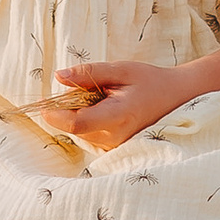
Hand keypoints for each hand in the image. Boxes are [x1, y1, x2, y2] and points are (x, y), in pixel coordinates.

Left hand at [41, 55, 199, 150]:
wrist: (177, 98)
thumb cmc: (150, 81)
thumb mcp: (121, 69)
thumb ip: (89, 73)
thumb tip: (58, 76)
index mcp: (118, 116)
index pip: (77, 123)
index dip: (55, 114)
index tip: (43, 103)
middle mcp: (115, 137)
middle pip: (74, 128)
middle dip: (68, 108)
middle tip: (84, 88)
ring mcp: (115, 147)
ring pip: (80, 133)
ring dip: (79, 115)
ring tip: (103, 98)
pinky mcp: (114, 149)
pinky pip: (90, 136)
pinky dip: (89, 122)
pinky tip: (106, 109)